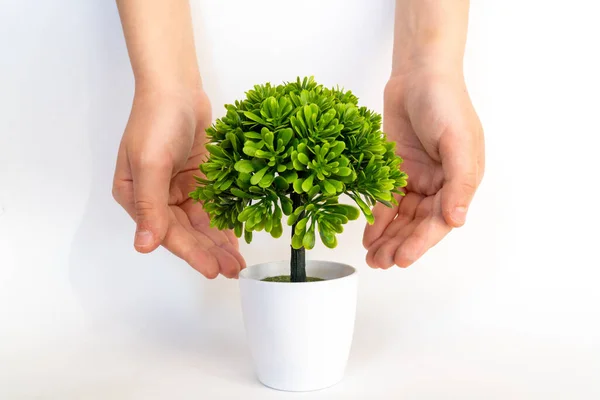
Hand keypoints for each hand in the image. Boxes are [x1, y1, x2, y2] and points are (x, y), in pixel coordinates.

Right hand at [112, 87, 245, 277]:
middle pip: (186, 233)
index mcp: (136, 197)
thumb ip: (149, 206)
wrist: (177, 87)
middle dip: (209, 253)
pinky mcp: (199, 181)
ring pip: (201, 224)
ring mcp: (179, 190)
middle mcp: (157, 198)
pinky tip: (237, 239)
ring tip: (238, 263)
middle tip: (232, 271)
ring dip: (218, 243)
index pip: (166, 232)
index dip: (190, 253)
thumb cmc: (156, 119)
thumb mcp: (150, 162)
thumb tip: (143, 245)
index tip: (212, 270)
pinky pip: (212, 208)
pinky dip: (224, 223)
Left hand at [363, 69, 483, 268]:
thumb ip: (459, 181)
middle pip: (418, 223)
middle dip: (400, 245)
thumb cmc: (445, 103)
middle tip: (381, 263)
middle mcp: (438, 184)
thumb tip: (456, 220)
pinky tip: (368, 236)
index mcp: (459, 182)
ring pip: (401, 217)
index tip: (402, 259)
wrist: (418, 75)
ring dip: (387, 237)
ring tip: (373, 258)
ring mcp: (415, 178)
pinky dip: (377, 218)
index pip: (439, 220)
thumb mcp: (459, 141)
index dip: (420, 242)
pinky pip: (386, 200)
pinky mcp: (395, 170)